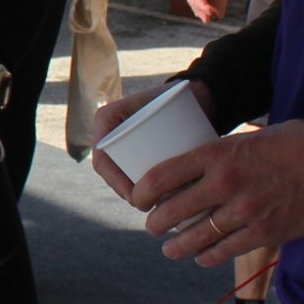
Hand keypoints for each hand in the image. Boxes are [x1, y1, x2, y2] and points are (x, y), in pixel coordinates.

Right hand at [89, 79, 219, 201]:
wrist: (200, 96)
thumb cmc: (184, 98)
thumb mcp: (168, 104)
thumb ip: (160, 118)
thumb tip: (156, 147)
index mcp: (107, 119)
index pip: (103, 158)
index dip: (115, 182)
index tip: (137, 197)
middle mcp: (109, 130)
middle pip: (111, 170)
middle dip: (126, 192)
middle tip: (148, 206)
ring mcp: (122, 141)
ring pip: (121, 174)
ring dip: (132, 194)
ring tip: (153, 207)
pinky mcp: (135, 149)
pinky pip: (130, 172)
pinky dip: (138, 189)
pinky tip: (152, 204)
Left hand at [124, 118, 303, 269]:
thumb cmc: (294, 142)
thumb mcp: (247, 138)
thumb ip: (219, 156)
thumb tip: (193, 171)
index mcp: (217, 154)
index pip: (161, 176)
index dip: (141, 193)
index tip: (138, 199)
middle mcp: (225, 184)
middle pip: (171, 211)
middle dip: (155, 223)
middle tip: (151, 226)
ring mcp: (245, 212)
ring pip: (195, 238)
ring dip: (177, 246)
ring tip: (170, 248)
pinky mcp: (265, 233)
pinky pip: (224, 251)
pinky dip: (207, 256)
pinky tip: (202, 256)